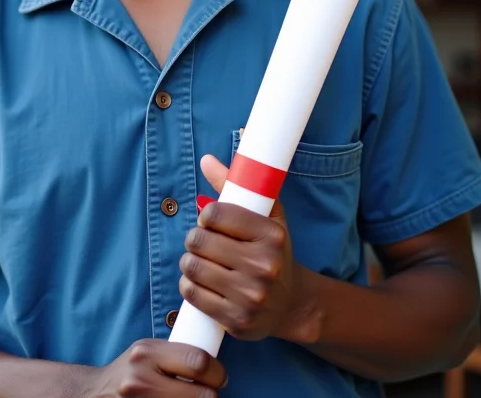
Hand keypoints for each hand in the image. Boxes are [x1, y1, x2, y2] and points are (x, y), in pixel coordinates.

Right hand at [78, 339, 226, 396]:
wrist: (95, 394)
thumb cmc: (128, 371)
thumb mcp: (146, 351)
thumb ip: (175, 353)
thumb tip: (214, 363)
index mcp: (146, 353)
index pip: (199, 361)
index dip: (217, 372)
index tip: (218, 376)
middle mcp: (142, 380)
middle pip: (202, 394)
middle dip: (211, 393)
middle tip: (208, 391)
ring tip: (190, 397)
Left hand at [177, 154, 306, 341]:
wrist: (291, 304)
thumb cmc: (271, 253)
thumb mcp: (264, 217)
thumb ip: (235, 186)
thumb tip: (206, 160)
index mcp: (272, 235)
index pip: (214, 214)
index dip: (206, 216)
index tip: (211, 222)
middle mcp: (264, 266)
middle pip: (199, 241)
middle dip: (195, 240)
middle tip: (203, 244)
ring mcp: (251, 296)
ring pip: (192, 267)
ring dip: (190, 263)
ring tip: (202, 263)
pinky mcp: (237, 320)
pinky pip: (192, 294)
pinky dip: (190, 286)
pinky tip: (203, 284)